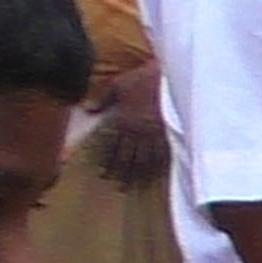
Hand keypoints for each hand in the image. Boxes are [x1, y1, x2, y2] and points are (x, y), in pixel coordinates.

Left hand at [90, 64, 170, 188]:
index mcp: (124, 121)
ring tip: (133, 186)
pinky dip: (157, 168)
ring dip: (138, 175)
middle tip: (117, 185)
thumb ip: (103, 98)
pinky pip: (163, 155)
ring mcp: (156, 136)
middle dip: (122, 172)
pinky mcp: (171, 135)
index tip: (103, 172)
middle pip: (128, 157)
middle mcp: (138, 132)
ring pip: (145, 160)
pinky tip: (154, 176)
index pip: (114, 145)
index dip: (108, 160)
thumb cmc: (145, 78)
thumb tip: (88, 110)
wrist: (173, 76)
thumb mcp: (119, 83)